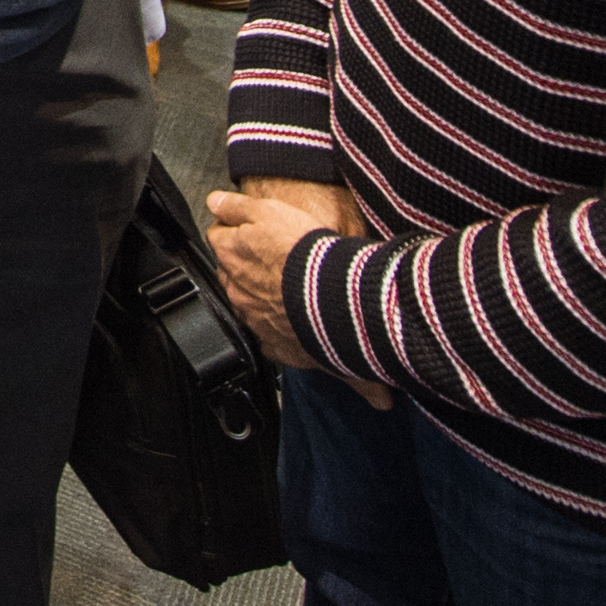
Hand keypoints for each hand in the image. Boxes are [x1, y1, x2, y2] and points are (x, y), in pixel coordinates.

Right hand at [206, 179, 386, 403]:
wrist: (323, 290)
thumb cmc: (328, 325)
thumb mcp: (345, 363)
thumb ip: (362, 382)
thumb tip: (384, 404)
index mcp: (262, 327)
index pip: (250, 317)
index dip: (260, 307)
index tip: (275, 304)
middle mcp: (242, 293)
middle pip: (232, 278)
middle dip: (245, 271)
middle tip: (269, 263)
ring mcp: (238, 256)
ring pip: (221, 243)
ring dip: (232, 238)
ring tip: (246, 230)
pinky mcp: (247, 224)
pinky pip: (227, 211)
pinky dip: (226, 204)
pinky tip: (224, 200)